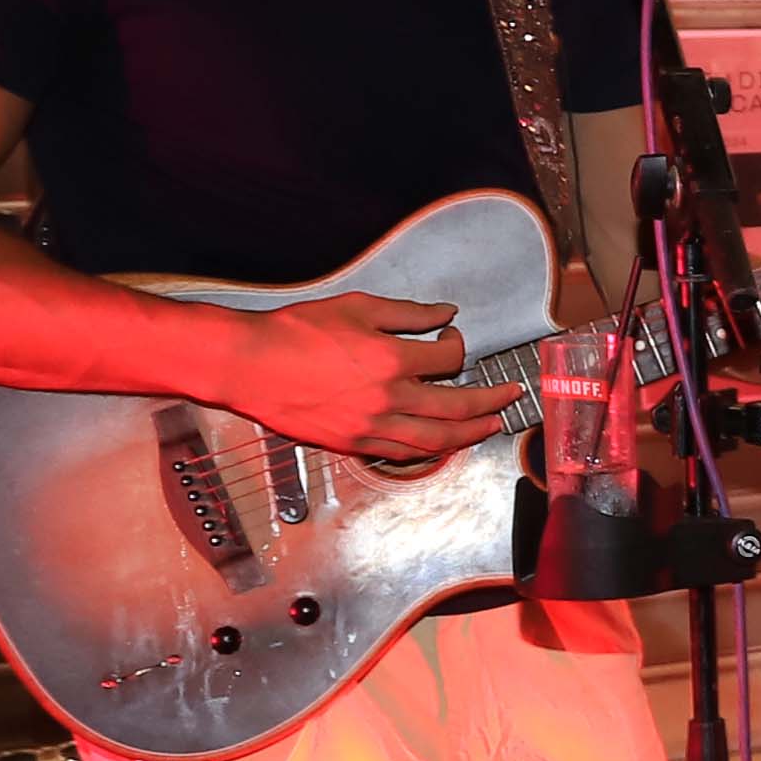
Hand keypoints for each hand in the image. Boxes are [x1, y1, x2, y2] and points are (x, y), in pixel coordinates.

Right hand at [221, 291, 505, 456]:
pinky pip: (403, 453)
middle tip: (510, 395)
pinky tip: (443, 443)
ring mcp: (372, 427)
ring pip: (436, 439)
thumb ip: (407, 313)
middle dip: (490, 400)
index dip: (458, 344)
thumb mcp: (356, 307)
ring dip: (470, 433)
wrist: (249, 365)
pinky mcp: (353, 444)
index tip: (455, 337)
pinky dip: (430, 449)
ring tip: (491, 426)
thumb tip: (446, 313)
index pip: (447, 357)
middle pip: (457, 406)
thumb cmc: (296, 331)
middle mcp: (389, 399)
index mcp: (391, 360)